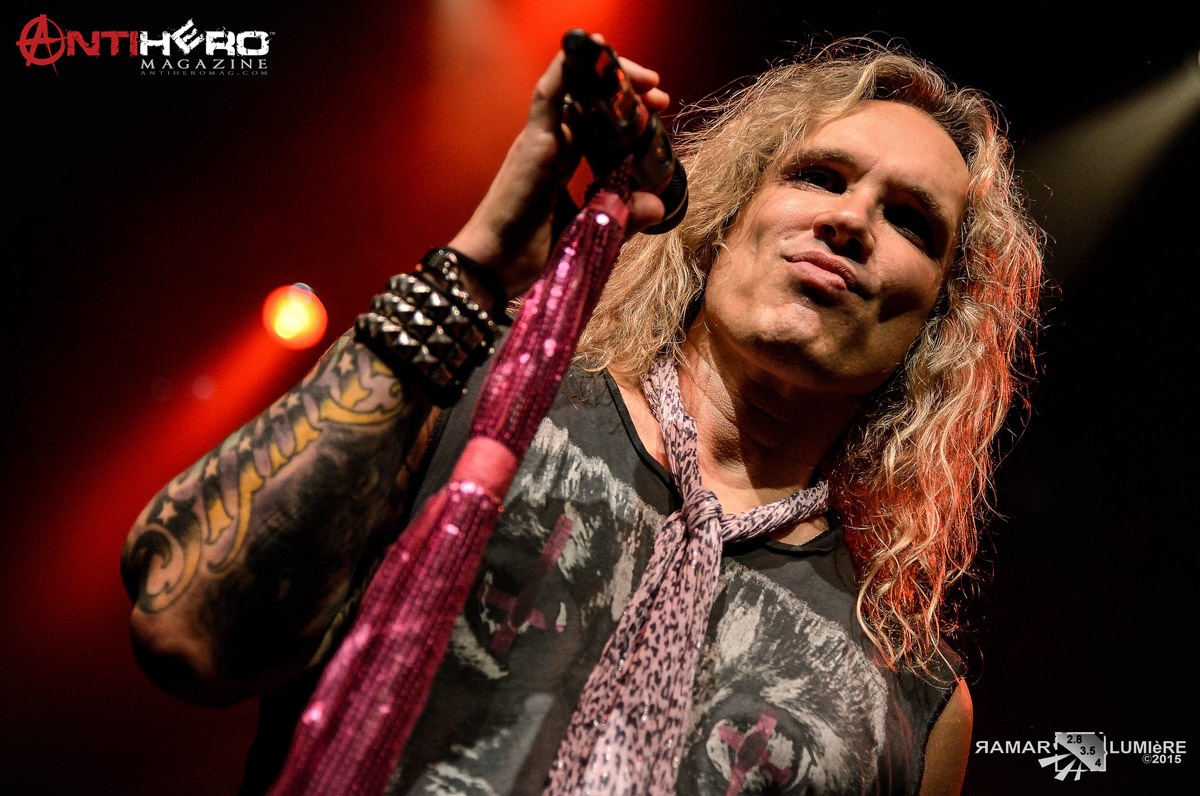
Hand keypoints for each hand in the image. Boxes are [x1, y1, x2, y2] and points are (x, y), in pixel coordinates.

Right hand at [448, 34, 669, 300]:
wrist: (493, 271)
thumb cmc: (530, 257)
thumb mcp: (590, 233)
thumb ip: (622, 217)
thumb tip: (658, 205)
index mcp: (559, 162)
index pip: (596, 124)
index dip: (627, 114)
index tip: (659, 113)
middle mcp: (549, 144)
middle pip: (589, 102)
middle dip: (626, 93)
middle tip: (660, 97)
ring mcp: (540, 141)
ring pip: (574, 90)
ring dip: (610, 77)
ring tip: (647, 81)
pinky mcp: (533, 144)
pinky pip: (550, 94)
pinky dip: (570, 69)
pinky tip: (592, 48)